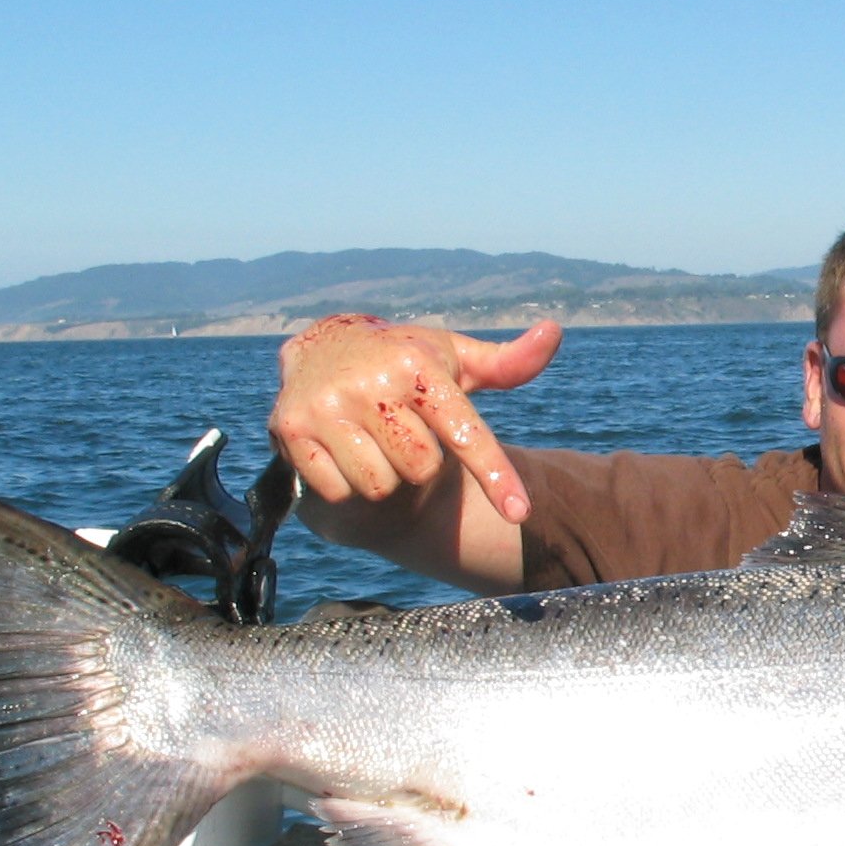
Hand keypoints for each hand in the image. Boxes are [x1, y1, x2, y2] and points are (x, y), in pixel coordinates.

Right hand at [269, 315, 561, 522]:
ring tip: (372, 442)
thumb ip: (507, 362)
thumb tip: (553, 333)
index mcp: (416, 366)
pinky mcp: (291, 429)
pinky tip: (341, 450)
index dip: (494, 475)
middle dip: (420, 463)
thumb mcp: (453, 358)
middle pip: (422, 470)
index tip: (521, 512)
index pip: (465, 432)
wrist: (320, 347)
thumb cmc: (404, 363)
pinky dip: (347, 483)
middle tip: (403, 434)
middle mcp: (369, 383)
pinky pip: (339, 491)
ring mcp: (326, 406)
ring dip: (384, 475)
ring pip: (380, 485)